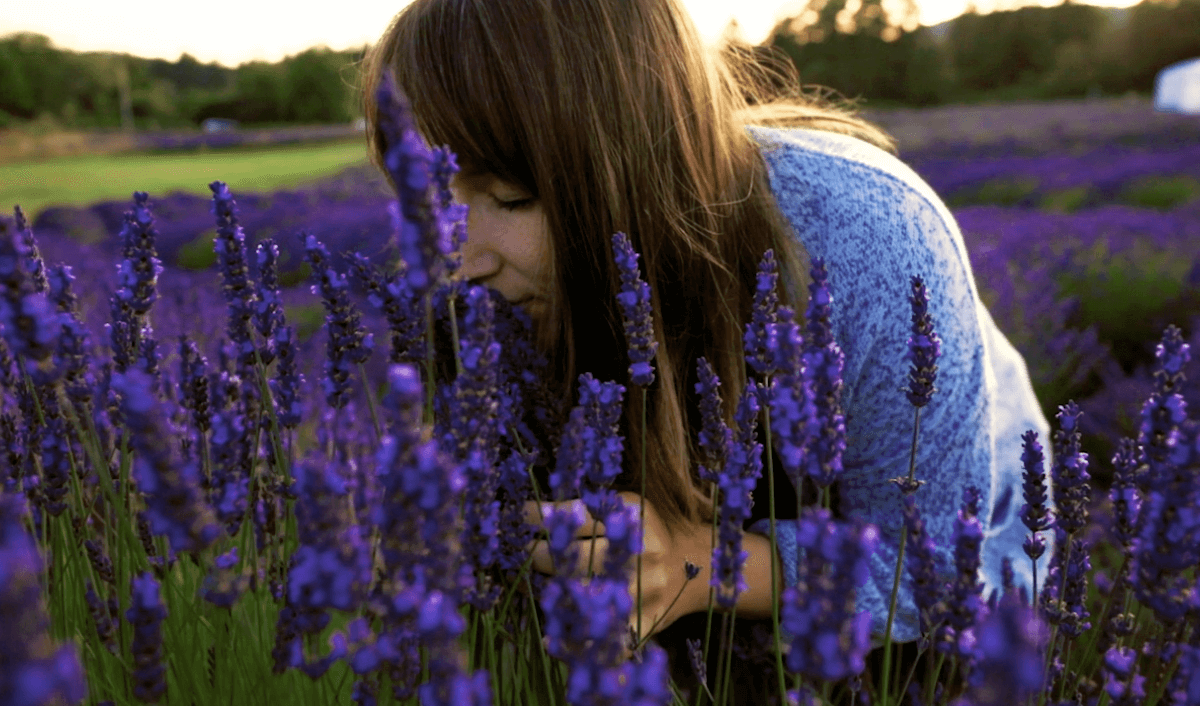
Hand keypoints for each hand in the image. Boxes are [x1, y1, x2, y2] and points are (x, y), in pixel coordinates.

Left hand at [525, 491, 712, 642]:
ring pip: (583, 594)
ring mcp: (644, 588)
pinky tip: (552, 637)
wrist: (699, 564)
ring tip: (537, 583)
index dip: (539, 516)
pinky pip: (605, 635)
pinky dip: (575, 640)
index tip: (520, 516)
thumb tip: (536, 514)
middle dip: (538, 554)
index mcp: (633, 515)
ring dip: (552, 591)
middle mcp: (640, 550)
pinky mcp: (646, 620)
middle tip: (525, 552)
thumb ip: (590, 506)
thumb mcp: (629, 506)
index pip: (573, 514)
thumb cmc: (652, 530)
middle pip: (573, 556)